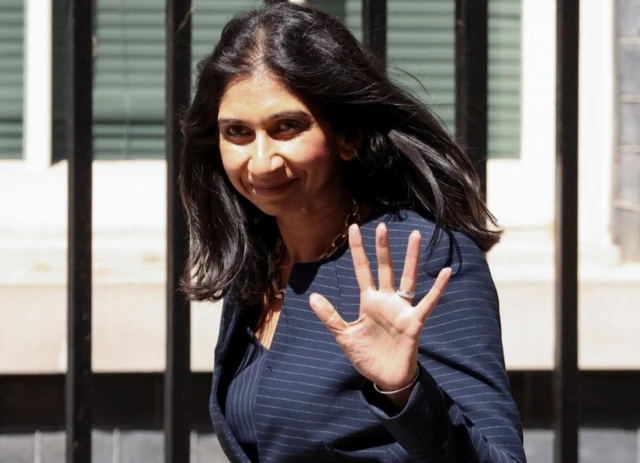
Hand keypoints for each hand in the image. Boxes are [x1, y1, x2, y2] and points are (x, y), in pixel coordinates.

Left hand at [309, 223, 451, 400]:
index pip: (363, 270)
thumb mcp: (344, 336)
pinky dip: (438, 288)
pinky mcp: (415, 322)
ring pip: (407, 277)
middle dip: (382, 248)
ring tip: (414, 236)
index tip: (354, 229)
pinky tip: (446, 272)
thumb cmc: (366, 356)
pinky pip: (428, 302)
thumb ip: (330, 316)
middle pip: (385, 268)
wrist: (384, 378)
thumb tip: (312, 296)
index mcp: (369, 301)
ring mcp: (402, 309)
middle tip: (381, 225)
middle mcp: (386, 300)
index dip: (358, 250)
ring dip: (411, 258)